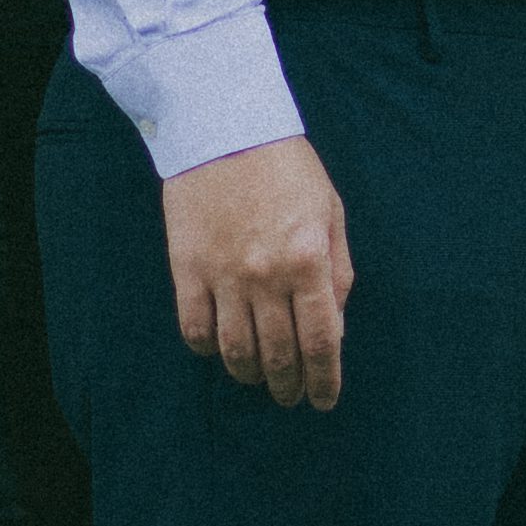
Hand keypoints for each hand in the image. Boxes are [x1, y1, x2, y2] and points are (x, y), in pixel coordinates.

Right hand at [162, 137, 354, 408]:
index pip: (321, 341)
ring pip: (236, 350)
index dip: (325, 380)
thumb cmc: (285, 166)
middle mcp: (267, 275)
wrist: (223, 125)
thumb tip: (334, 324)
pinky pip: (195, 328)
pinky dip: (207, 350)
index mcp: (309, 260)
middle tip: (291, 397)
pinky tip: (218, 351)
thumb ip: (337, 270)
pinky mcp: (187, 268)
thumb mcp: (330, 211)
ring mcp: (223, 275)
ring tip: (259, 379)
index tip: (324, 400)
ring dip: (250, 375)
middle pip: (280, 354)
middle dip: (289, 386)